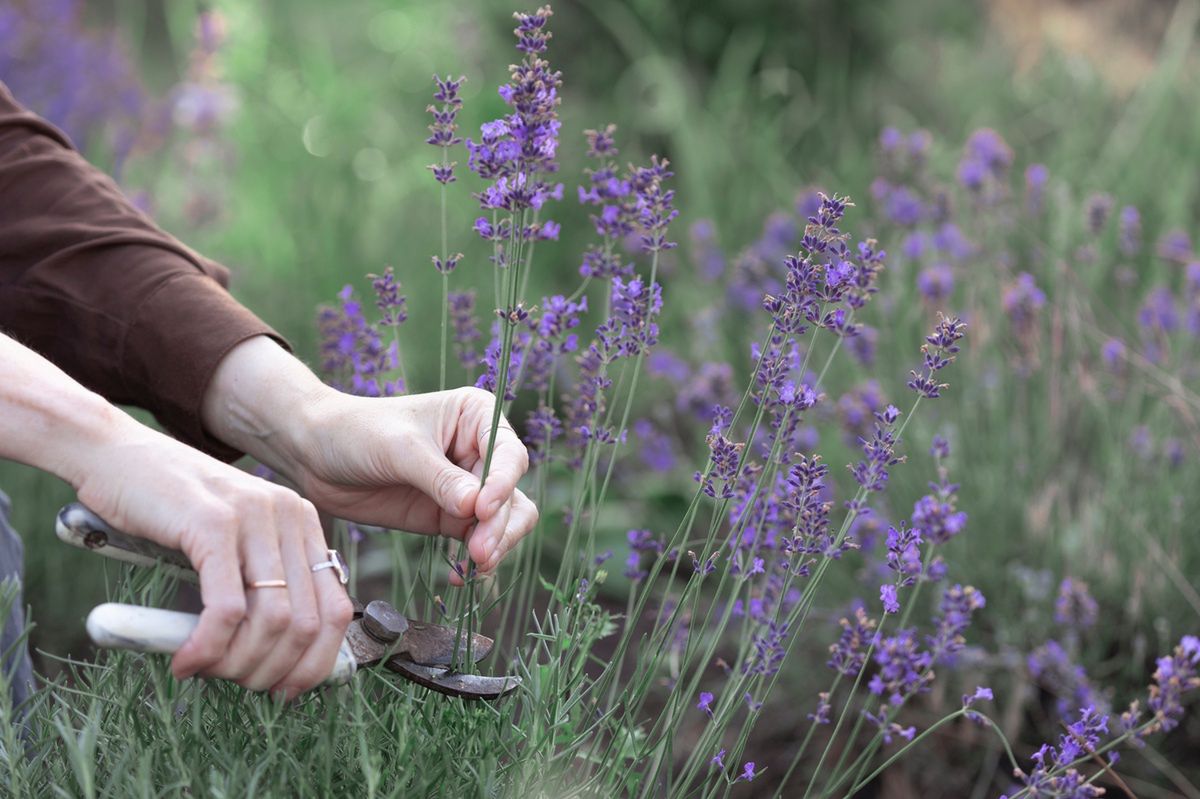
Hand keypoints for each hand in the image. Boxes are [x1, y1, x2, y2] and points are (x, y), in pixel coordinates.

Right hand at [0, 332, 352, 699]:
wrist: (115, 453)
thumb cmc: (167, 506)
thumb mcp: (231, 541)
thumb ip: (258, 582)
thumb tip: (278, 658)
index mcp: (302, 522)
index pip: (336, 608)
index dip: (317, 661)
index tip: (286, 688)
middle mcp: (288, 516)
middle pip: (307, 622)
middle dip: (274, 669)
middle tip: (238, 683)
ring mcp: (254, 517)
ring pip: (273, 620)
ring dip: (240, 663)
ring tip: (208, 671)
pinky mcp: (213, 524)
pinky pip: (226, 609)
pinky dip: (208, 647)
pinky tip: (187, 660)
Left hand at [200, 337, 538, 583]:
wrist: (315, 455)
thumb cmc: (357, 432)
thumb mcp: (399, 450)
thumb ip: (440, 479)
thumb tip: (477, 509)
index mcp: (477, 416)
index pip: (508, 453)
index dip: (503, 484)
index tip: (482, 510)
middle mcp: (480, 450)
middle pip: (512, 492)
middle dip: (499, 524)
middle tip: (479, 552)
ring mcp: (467, 487)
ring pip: (505, 520)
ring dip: (496, 544)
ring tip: (474, 565)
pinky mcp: (450, 517)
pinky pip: (478, 540)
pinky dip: (476, 559)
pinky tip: (460, 574)